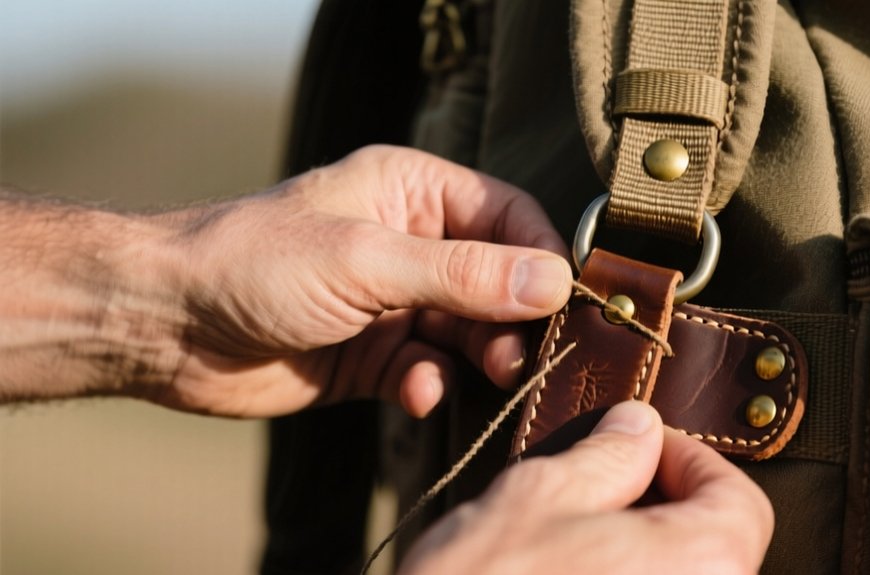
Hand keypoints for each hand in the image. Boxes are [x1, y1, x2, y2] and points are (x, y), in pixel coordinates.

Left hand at [0, 146, 572, 416]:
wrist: (167, 324)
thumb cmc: (256, 263)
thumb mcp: (367, 261)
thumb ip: (463, 274)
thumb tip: (554, 281)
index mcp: (413, 193)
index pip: (509, 216)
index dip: (542, 257)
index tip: (567, 303)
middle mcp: (411, 243)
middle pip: (498, 280)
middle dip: (515, 319)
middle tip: (521, 356)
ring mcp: (394, 302)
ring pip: (469, 331)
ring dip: (481, 356)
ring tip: (487, 377)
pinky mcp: (376, 355)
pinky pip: (429, 370)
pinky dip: (431, 385)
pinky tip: (415, 393)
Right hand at [401, 402, 773, 574]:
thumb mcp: (538, 496)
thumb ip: (605, 455)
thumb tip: (638, 427)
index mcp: (703, 565)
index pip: (740, 501)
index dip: (692, 461)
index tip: (643, 449)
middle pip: (712, 548)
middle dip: (659, 508)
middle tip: (599, 488)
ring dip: (635, 553)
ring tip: (571, 541)